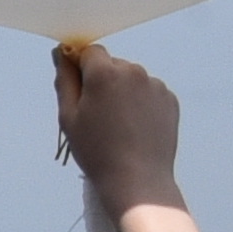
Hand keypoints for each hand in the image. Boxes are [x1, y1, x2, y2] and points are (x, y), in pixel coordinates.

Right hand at [55, 43, 186, 231]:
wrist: (137, 180)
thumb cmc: (96, 151)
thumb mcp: (68, 118)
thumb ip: (64, 80)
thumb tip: (62, 53)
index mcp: (105, 72)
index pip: (90, 51)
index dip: (82, 69)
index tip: (81, 93)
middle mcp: (133, 70)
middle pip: (112, 64)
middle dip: (104, 82)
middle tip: (99, 116)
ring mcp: (155, 85)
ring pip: (132, 79)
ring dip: (124, 92)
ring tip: (120, 125)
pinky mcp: (170, 99)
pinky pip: (149, 92)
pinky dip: (142, 104)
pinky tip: (136, 128)